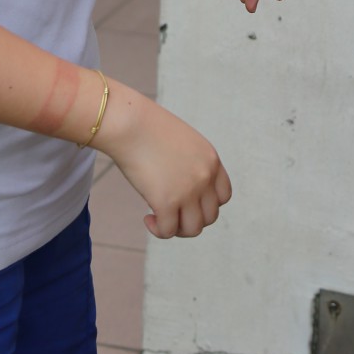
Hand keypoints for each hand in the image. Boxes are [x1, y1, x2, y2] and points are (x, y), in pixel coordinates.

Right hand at [95, 84, 230, 238]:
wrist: (129, 123)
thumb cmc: (148, 128)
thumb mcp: (182, 142)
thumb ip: (190, 165)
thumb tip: (183, 194)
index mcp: (211, 159)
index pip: (223, 196)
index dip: (206, 204)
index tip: (188, 203)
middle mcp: (205, 176)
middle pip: (210, 216)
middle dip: (190, 219)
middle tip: (171, 213)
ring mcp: (188, 191)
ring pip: (193, 229)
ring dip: (177, 229)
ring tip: (159, 217)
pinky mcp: (167, 202)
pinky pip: (168, 231)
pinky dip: (158, 230)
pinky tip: (147, 218)